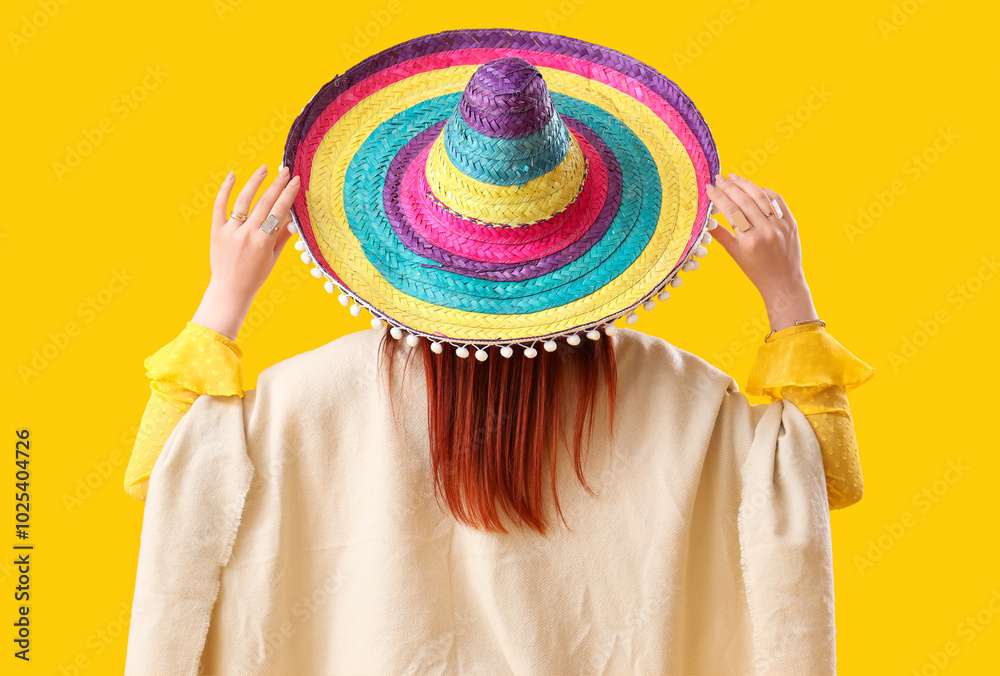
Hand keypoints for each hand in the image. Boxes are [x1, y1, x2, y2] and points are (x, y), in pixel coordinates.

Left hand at [191, 163, 300, 340]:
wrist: (230, 290)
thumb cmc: (255, 276)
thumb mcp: (273, 257)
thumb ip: (282, 235)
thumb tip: (292, 216)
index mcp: (263, 242)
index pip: (279, 211)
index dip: (288, 194)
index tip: (296, 180)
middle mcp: (246, 235)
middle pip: (264, 203)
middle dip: (276, 184)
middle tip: (285, 170)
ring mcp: (230, 231)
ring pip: (243, 200)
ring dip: (255, 182)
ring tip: (264, 168)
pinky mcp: (216, 231)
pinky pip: (220, 206)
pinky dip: (225, 190)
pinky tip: (232, 175)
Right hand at [705, 173, 818, 332]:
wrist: (784, 282)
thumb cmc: (757, 271)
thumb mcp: (735, 254)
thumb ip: (721, 235)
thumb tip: (707, 221)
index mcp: (749, 241)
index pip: (731, 211)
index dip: (718, 197)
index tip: (709, 188)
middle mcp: (766, 231)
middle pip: (744, 200)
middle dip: (730, 187)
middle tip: (719, 178)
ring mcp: (780, 225)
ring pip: (761, 196)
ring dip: (746, 184)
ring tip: (733, 177)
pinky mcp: (790, 222)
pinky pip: (776, 200)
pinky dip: (764, 191)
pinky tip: (753, 187)